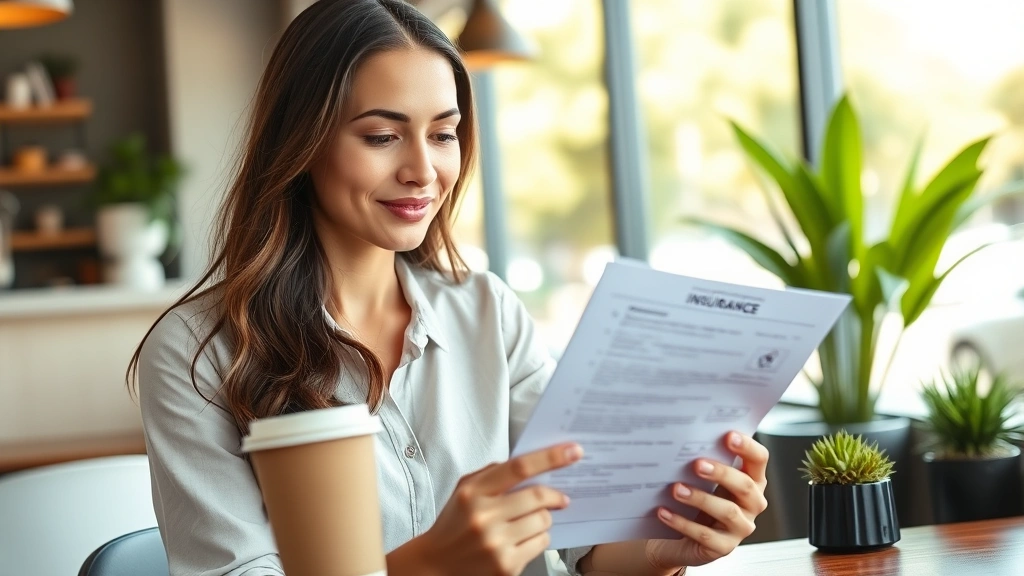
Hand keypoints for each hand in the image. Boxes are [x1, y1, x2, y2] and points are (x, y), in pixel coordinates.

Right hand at [415, 443, 583, 575]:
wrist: (435, 566)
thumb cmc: (453, 525)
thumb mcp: (463, 491)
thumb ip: (492, 473)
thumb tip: (530, 463)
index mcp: (473, 492)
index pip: (519, 467)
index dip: (550, 457)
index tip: (572, 451)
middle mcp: (484, 517)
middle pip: (538, 497)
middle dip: (555, 496)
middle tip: (561, 497)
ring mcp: (495, 543)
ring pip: (543, 521)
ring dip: (544, 519)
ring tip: (531, 521)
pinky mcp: (506, 566)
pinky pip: (541, 544)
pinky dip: (538, 538)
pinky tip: (523, 539)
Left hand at [645, 431, 768, 570]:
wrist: (682, 537)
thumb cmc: (698, 500)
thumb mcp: (705, 479)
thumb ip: (704, 460)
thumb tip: (685, 437)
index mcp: (752, 480)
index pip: (759, 459)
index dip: (747, 447)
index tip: (728, 436)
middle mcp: (753, 504)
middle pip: (745, 485)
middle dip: (721, 473)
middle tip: (696, 464)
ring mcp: (741, 527)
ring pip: (727, 512)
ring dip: (700, 499)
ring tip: (676, 489)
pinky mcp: (724, 547)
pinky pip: (704, 535)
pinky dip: (682, 522)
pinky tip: (664, 512)